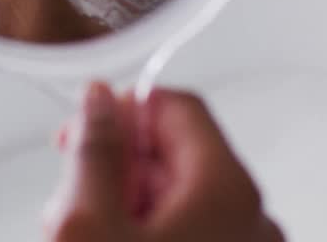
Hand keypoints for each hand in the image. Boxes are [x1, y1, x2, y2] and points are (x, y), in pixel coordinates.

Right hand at [46, 82, 283, 241]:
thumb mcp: (87, 225)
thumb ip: (95, 150)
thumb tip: (101, 97)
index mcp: (227, 191)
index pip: (177, 105)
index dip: (121, 112)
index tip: (80, 134)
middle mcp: (253, 219)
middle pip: (177, 152)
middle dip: (118, 167)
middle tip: (73, 202)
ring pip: (178, 196)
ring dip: (126, 205)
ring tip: (88, 234)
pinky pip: (190, 230)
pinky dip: (146, 231)